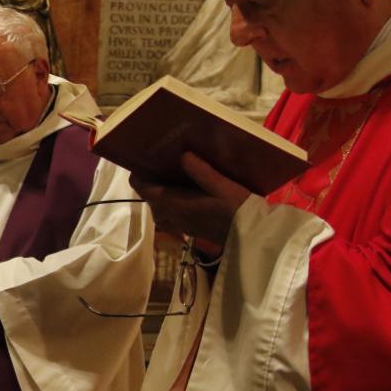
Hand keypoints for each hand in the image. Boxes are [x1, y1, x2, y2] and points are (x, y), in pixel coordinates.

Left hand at [130, 152, 250, 247]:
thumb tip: (183, 155)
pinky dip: (169, 202)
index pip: (142, 187)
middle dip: (151, 180)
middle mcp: (171, 215)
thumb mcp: (222, 185)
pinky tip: (185, 192)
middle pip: (149, 196)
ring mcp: (178, 225)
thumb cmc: (237, 209)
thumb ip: (201, 171)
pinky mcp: (188, 229)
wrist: (250, 236)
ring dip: (160, 192)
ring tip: (172, 175)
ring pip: (158, 207)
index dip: (139, 172)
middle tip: (162, 161)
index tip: (146, 157)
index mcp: (173, 203)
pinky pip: (169, 215)